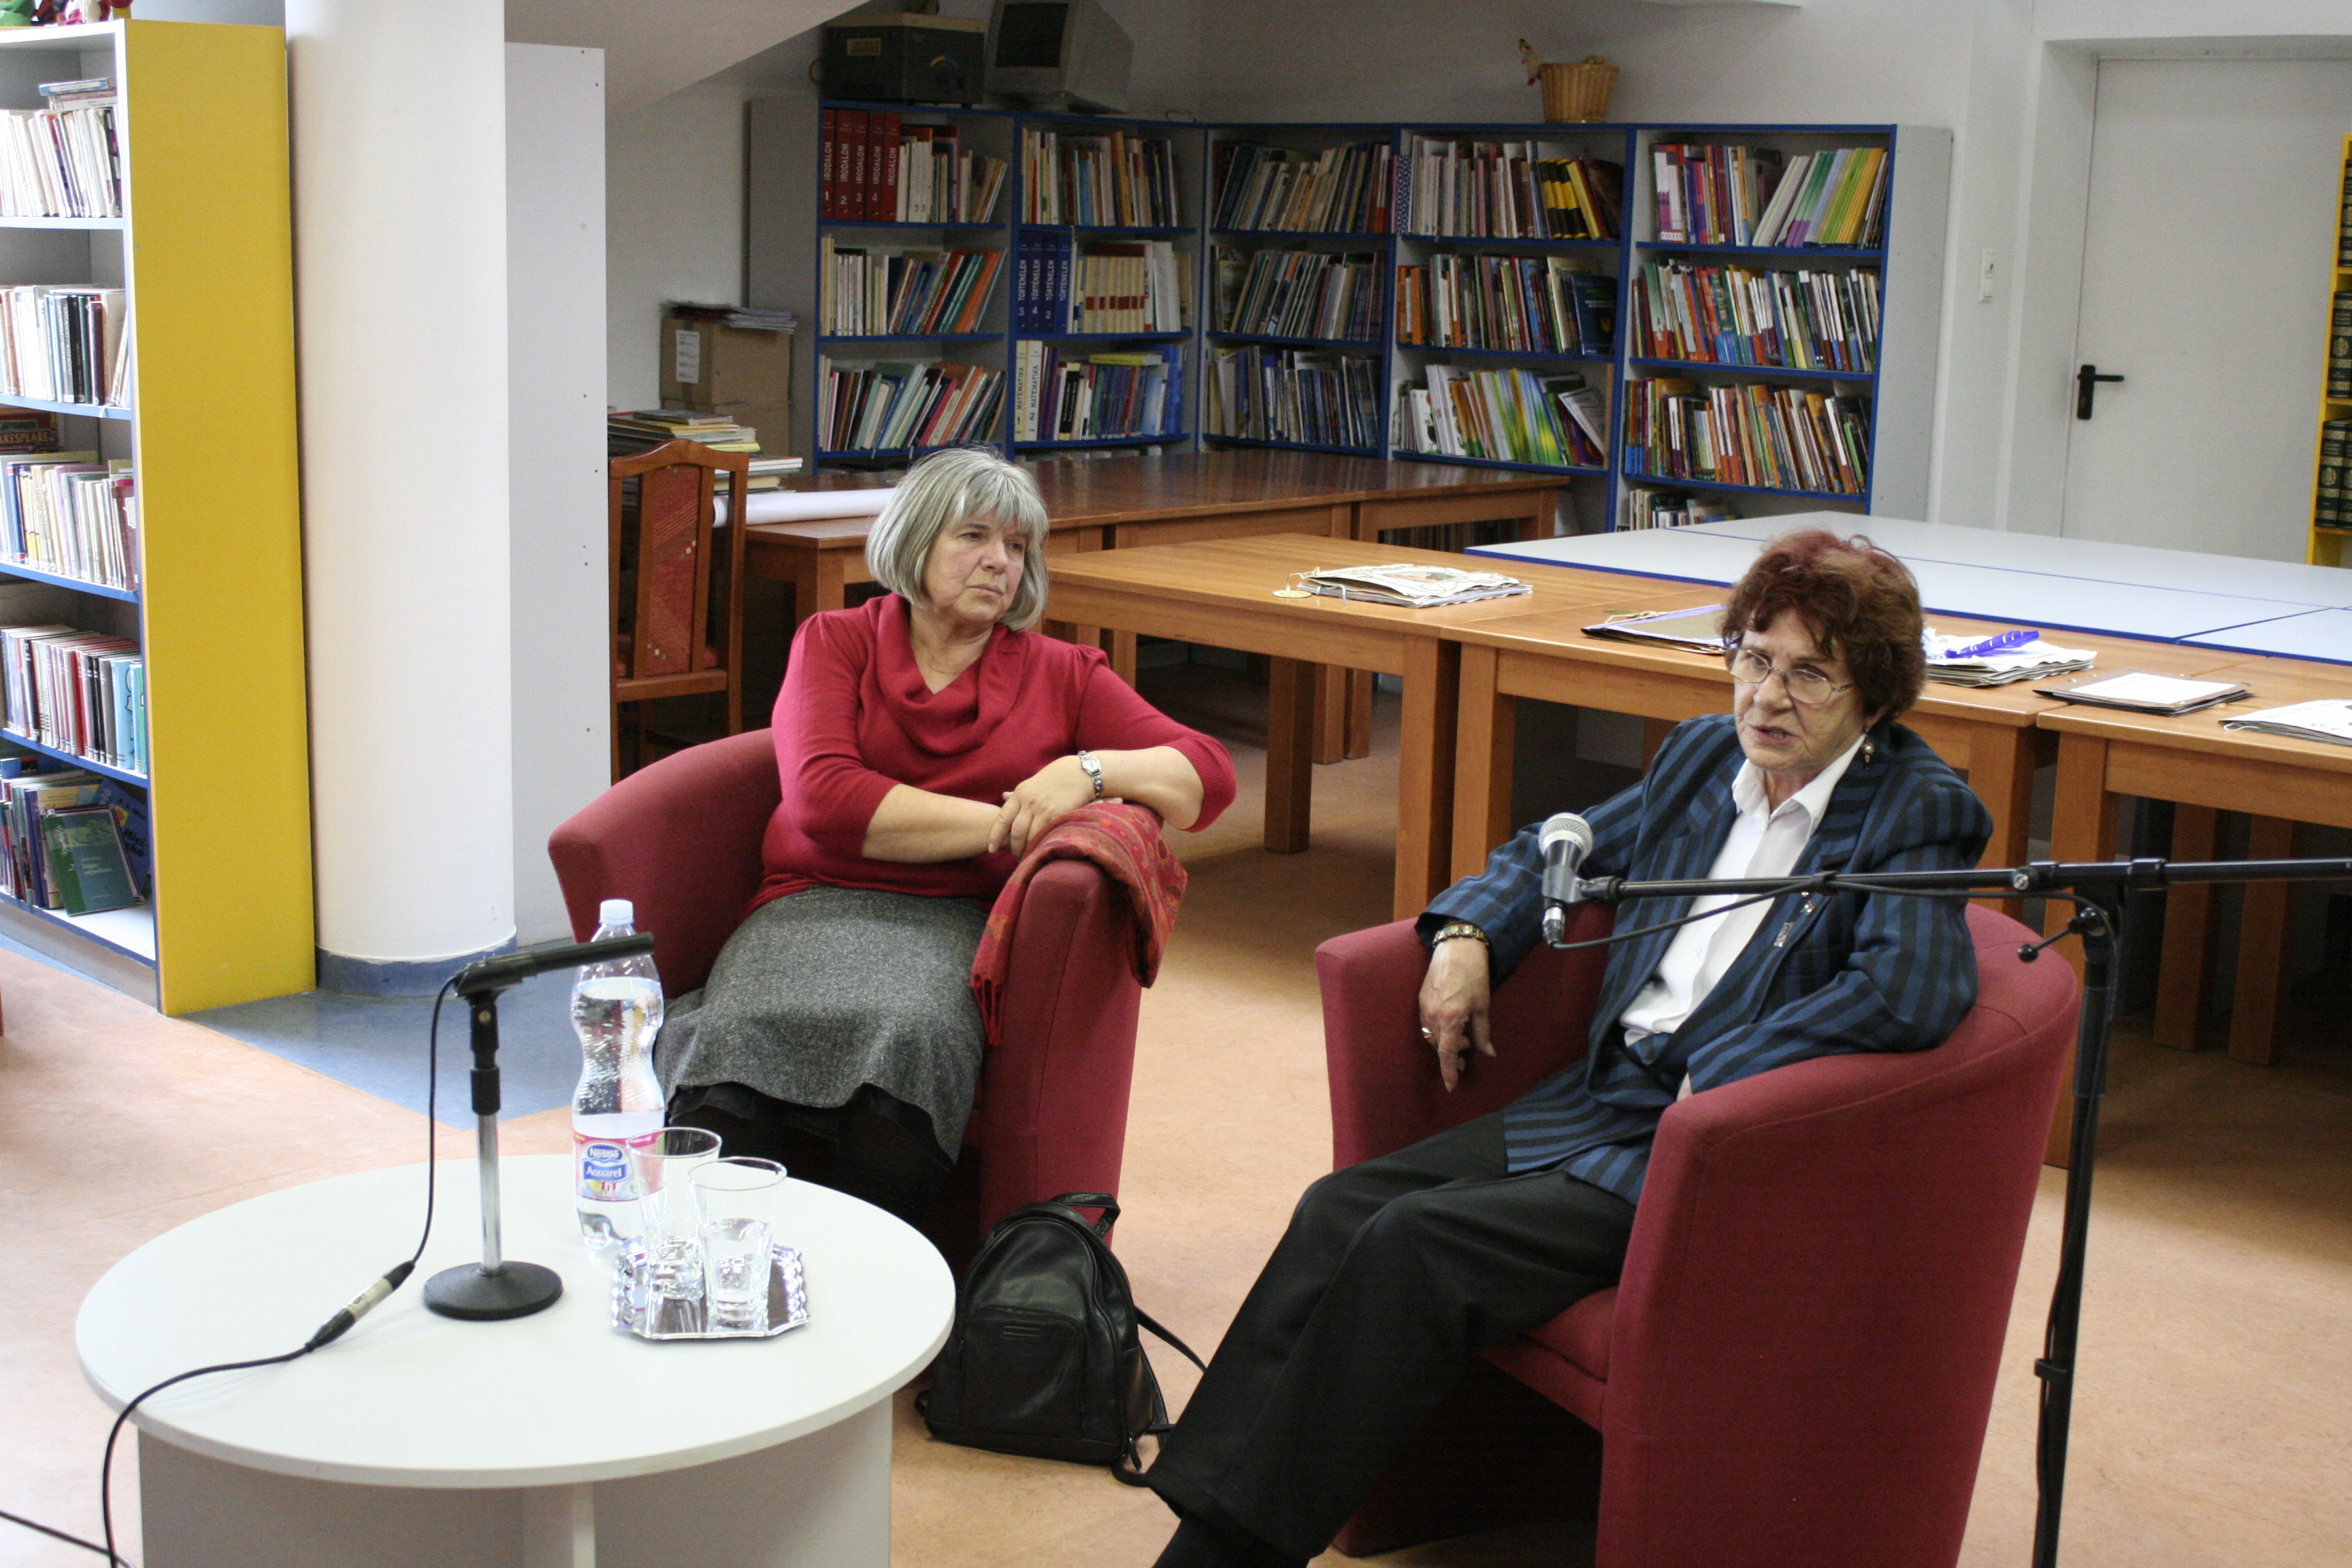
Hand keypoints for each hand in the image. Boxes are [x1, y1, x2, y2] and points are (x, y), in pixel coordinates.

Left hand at [989, 755, 1108, 855]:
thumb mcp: (1032, 782)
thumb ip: (1018, 794)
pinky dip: (1042, 844)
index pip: (1003, 818)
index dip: (995, 835)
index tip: (991, 849)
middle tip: (1017, 857)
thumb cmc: (1056, 777)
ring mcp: (1043, 808)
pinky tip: (1043, 850)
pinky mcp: (1058, 814)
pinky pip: (1046, 834)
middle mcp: (1029, 801)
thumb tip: (1003, 797)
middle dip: (1014, 847)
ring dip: (1028, 849)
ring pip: (1030, 836)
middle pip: (1016, 831)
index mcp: (1020, 793)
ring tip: (1030, 857)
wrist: (1080, 772)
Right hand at [1418, 938, 1493, 1090]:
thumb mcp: (1482, 1006)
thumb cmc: (1474, 976)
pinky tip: (1450, 1026)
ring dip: (1445, 1043)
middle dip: (1452, 1055)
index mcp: (1450, 1019)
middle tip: (1468, 1052)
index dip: (1449, 1071)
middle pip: (1438, 1046)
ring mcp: (1424, 1008)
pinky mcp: (1421, 1000)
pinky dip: (1438, 1031)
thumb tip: (1487, 1053)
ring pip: (1431, 1037)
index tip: (1451, 1087)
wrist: (1456, 948)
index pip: (1447, 1053)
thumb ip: (1483, 1032)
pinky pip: (1426, 1024)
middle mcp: (1433, 1016)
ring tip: (1461, 1038)